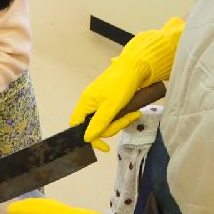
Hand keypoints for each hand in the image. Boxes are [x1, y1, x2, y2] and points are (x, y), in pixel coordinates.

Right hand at [70, 17, 182, 151]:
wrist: (136, 67)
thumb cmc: (121, 85)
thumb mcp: (111, 106)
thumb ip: (99, 123)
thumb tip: (86, 139)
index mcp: (86, 102)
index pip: (77, 124)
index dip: (88, 137)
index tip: (103, 146)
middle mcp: (91, 103)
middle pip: (94, 126)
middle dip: (112, 127)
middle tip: (127, 120)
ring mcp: (101, 102)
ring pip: (106, 122)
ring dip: (121, 121)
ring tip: (135, 114)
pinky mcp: (111, 101)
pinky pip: (113, 115)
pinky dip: (123, 116)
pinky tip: (134, 112)